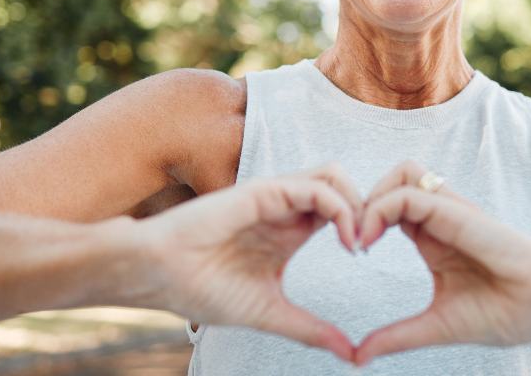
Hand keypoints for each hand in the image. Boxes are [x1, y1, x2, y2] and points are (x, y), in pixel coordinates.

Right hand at [136, 163, 363, 361]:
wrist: (159, 276)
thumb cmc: (202, 289)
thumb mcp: (270, 313)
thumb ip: (311, 329)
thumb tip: (350, 355)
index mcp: (290, 231)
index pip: (340, 212)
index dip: (363, 227)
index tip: (368, 259)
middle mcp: (286, 209)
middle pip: (344, 187)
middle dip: (369, 210)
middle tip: (371, 245)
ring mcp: (276, 197)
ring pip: (334, 177)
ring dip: (357, 204)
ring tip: (358, 242)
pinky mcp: (264, 192)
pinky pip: (315, 187)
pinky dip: (340, 208)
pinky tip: (345, 239)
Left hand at [353, 161, 530, 365]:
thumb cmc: (507, 313)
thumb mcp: (438, 325)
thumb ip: (398, 336)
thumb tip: (357, 356)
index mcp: (433, 238)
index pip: (389, 206)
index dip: (363, 220)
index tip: (350, 251)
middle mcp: (441, 218)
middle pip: (392, 180)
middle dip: (361, 201)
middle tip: (348, 239)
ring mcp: (453, 211)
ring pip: (402, 173)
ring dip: (373, 196)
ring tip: (360, 237)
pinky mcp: (461, 214)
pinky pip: (414, 193)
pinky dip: (383, 207)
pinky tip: (370, 239)